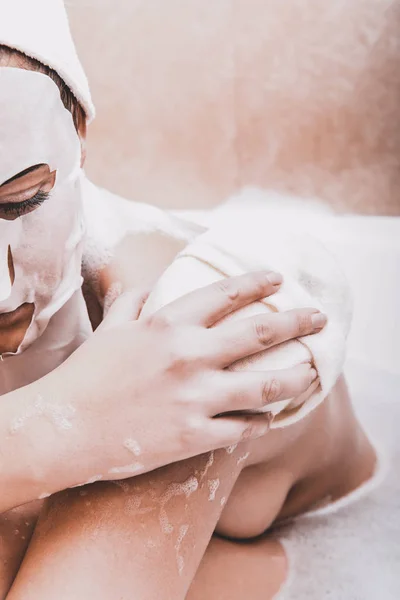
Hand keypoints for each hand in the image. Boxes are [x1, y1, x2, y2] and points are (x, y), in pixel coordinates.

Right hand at [44, 272, 324, 486]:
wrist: (66, 428)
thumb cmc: (87, 375)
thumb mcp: (110, 329)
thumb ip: (130, 300)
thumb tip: (144, 283)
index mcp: (168, 323)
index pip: (225, 294)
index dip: (257, 283)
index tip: (280, 279)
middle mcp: (189, 355)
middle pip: (259, 334)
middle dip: (297, 322)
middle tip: (320, 319)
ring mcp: (195, 397)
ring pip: (264, 386)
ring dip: (295, 378)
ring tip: (311, 373)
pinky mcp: (194, 434)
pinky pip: (243, 427)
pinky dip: (262, 422)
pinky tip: (270, 419)